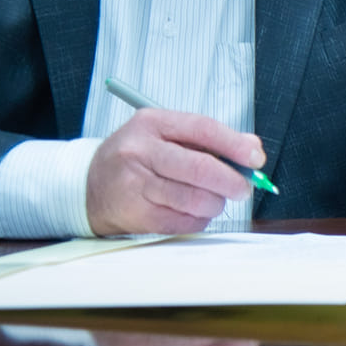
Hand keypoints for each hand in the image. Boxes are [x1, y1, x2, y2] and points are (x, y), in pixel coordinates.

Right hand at [86, 108, 265, 235]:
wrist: (90, 186)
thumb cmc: (139, 157)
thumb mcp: (166, 134)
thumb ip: (210, 138)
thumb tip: (253, 149)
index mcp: (152, 123)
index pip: (202, 129)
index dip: (235, 145)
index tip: (256, 158)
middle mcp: (140, 151)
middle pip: (200, 168)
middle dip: (232, 181)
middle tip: (244, 189)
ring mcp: (135, 185)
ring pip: (195, 199)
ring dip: (216, 204)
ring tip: (215, 200)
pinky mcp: (137, 215)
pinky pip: (184, 222)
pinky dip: (199, 220)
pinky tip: (194, 212)